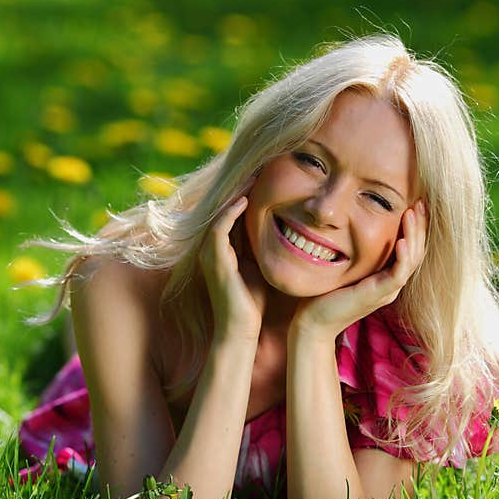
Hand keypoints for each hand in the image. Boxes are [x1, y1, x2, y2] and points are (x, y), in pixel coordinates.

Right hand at [198, 182, 267, 339]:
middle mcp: (214, 248)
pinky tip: (245, 200)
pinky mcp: (215, 260)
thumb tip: (286, 233)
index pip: (234, 214)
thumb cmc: (253, 303)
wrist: (240, 329)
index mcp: (224, 249)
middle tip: (258, 168)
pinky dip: (230, 213)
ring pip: (220, 214)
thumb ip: (264, 250)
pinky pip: (219, 228)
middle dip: (241, 189)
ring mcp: (211, 253)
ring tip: (252, 177)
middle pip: (225, 209)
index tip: (265, 178)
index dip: (248, 196)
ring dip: (235, 195)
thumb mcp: (261, 268)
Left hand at [291, 199, 428, 342]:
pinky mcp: (377, 296)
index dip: (415, 225)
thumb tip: (352, 218)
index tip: (415, 202)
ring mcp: (386, 291)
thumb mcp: (345, 264)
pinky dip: (402, 258)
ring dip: (413, 235)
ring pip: (411, 261)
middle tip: (420, 202)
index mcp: (386, 275)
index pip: (410, 247)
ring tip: (411, 213)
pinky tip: (400, 240)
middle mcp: (391, 283)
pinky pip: (397, 276)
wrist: (313, 321)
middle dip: (420, 225)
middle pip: (416, 251)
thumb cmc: (325, 292)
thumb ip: (355, 248)